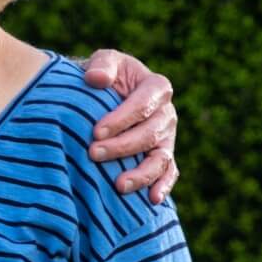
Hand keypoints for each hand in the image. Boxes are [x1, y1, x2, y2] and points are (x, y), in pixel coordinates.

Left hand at [82, 48, 177, 203]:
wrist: (105, 95)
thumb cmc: (105, 76)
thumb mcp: (104, 61)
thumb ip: (102, 65)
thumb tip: (96, 79)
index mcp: (157, 87)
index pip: (143, 105)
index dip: (121, 119)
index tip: (96, 132)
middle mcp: (167, 114)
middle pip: (149, 134)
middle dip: (121, 146)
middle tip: (93, 154)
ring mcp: (167, 138)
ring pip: (160, 159)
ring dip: (141, 173)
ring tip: (119, 185)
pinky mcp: (164, 157)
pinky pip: (169, 173)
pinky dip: (163, 186)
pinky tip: (152, 199)